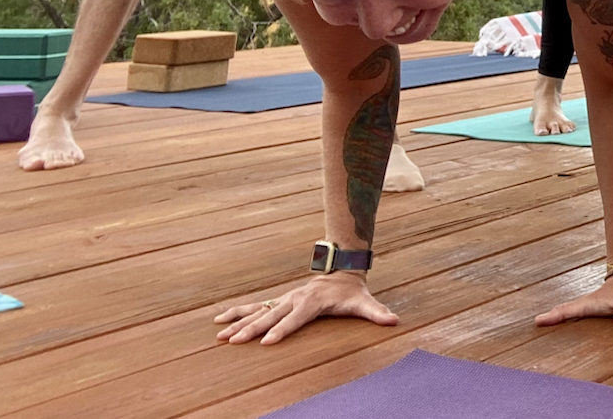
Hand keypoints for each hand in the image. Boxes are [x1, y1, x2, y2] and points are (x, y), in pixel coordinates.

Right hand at [213, 271, 396, 345]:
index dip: (283, 329)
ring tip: (219, 335)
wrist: (342, 271)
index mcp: (313, 301)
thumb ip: (377, 313)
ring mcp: (285, 298)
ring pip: (259, 310)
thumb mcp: (365, 302)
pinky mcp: (279, 300)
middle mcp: (295, 298)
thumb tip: (394, 320)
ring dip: (238, 322)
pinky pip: (255, 306)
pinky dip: (236, 312)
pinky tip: (219, 321)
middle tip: (234, 342)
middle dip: (252, 329)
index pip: (296, 318)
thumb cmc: (352, 293)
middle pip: (272, 316)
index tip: (267, 342)